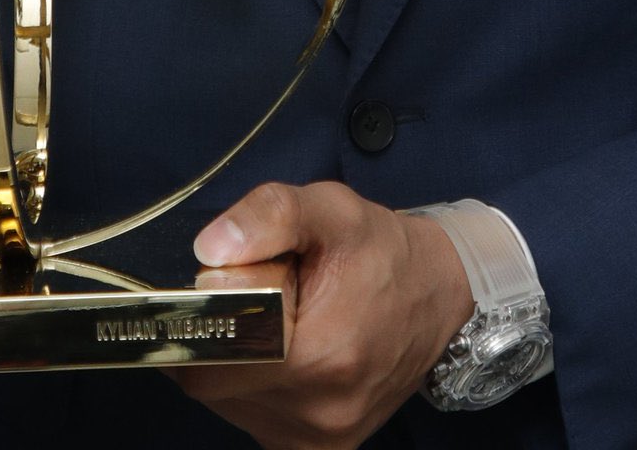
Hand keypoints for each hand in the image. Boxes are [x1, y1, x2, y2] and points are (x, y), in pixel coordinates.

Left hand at [166, 181, 473, 449]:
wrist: (437, 294)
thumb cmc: (381, 251)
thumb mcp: (329, 209)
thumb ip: (269, 216)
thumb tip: (211, 248)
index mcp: (319, 356)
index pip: (208, 363)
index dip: (199, 324)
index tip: (216, 292)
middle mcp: (320, 412)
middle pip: (213, 388)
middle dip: (215, 342)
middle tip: (245, 301)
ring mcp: (322, 438)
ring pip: (231, 406)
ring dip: (234, 366)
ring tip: (270, 325)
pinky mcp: (324, 448)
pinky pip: (257, 420)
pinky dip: (255, 387)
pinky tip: (280, 353)